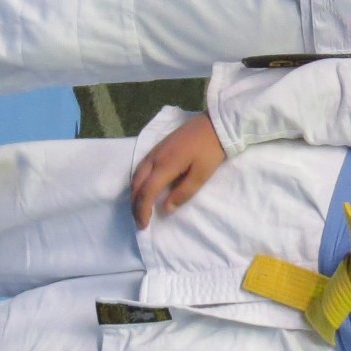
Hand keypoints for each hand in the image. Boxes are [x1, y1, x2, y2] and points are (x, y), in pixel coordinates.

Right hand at [130, 113, 226, 228]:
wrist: (215, 123)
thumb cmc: (211, 150)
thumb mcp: (201, 175)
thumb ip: (183, 193)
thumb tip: (165, 209)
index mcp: (165, 165)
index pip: (146, 192)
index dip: (142, 211)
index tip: (143, 226)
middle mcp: (154, 158)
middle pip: (136, 184)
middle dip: (135, 205)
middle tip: (139, 221)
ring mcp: (155, 150)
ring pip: (136, 175)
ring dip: (135, 193)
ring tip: (140, 208)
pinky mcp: (158, 147)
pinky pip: (141, 167)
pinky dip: (138, 182)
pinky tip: (144, 188)